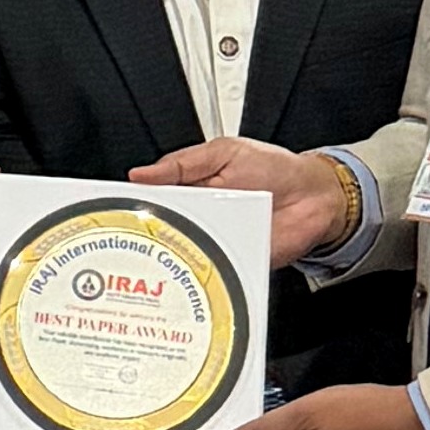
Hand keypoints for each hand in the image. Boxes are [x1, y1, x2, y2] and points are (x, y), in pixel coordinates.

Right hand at [131, 137, 353, 269]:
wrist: (316, 198)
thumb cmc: (276, 171)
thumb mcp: (225, 153)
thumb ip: (184, 164)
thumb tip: (142, 173)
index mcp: (191, 189)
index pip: (152, 200)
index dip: (132, 205)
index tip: (112, 209)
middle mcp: (200, 219)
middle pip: (162, 232)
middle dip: (144, 237)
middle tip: (126, 239)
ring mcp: (216, 242)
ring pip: (182, 256)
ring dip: (169, 258)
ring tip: (152, 258)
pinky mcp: (232, 263)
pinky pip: (211, 273)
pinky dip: (200, 276)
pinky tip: (187, 274)